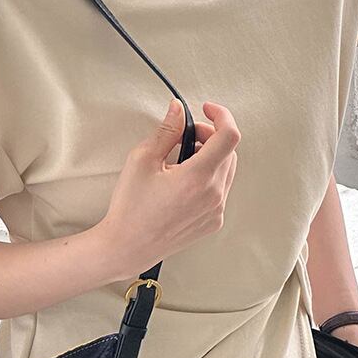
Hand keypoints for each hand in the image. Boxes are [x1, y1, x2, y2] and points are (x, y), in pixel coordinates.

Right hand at [98, 98, 239, 280]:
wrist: (128, 246)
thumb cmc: (131, 207)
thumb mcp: (143, 160)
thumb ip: (166, 131)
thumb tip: (178, 110)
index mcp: (198, 177)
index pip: (229, 136)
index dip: (222, 116)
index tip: (207, 110)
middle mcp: (213, 195)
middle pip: (229, 152)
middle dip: (211, 136)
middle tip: (187, 136)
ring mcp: (216, 211)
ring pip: (227, 171)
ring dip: (212, 157)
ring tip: (183, 159)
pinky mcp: (213, 222)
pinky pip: (221, 190)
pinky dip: (210, 178)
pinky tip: (185, 182)